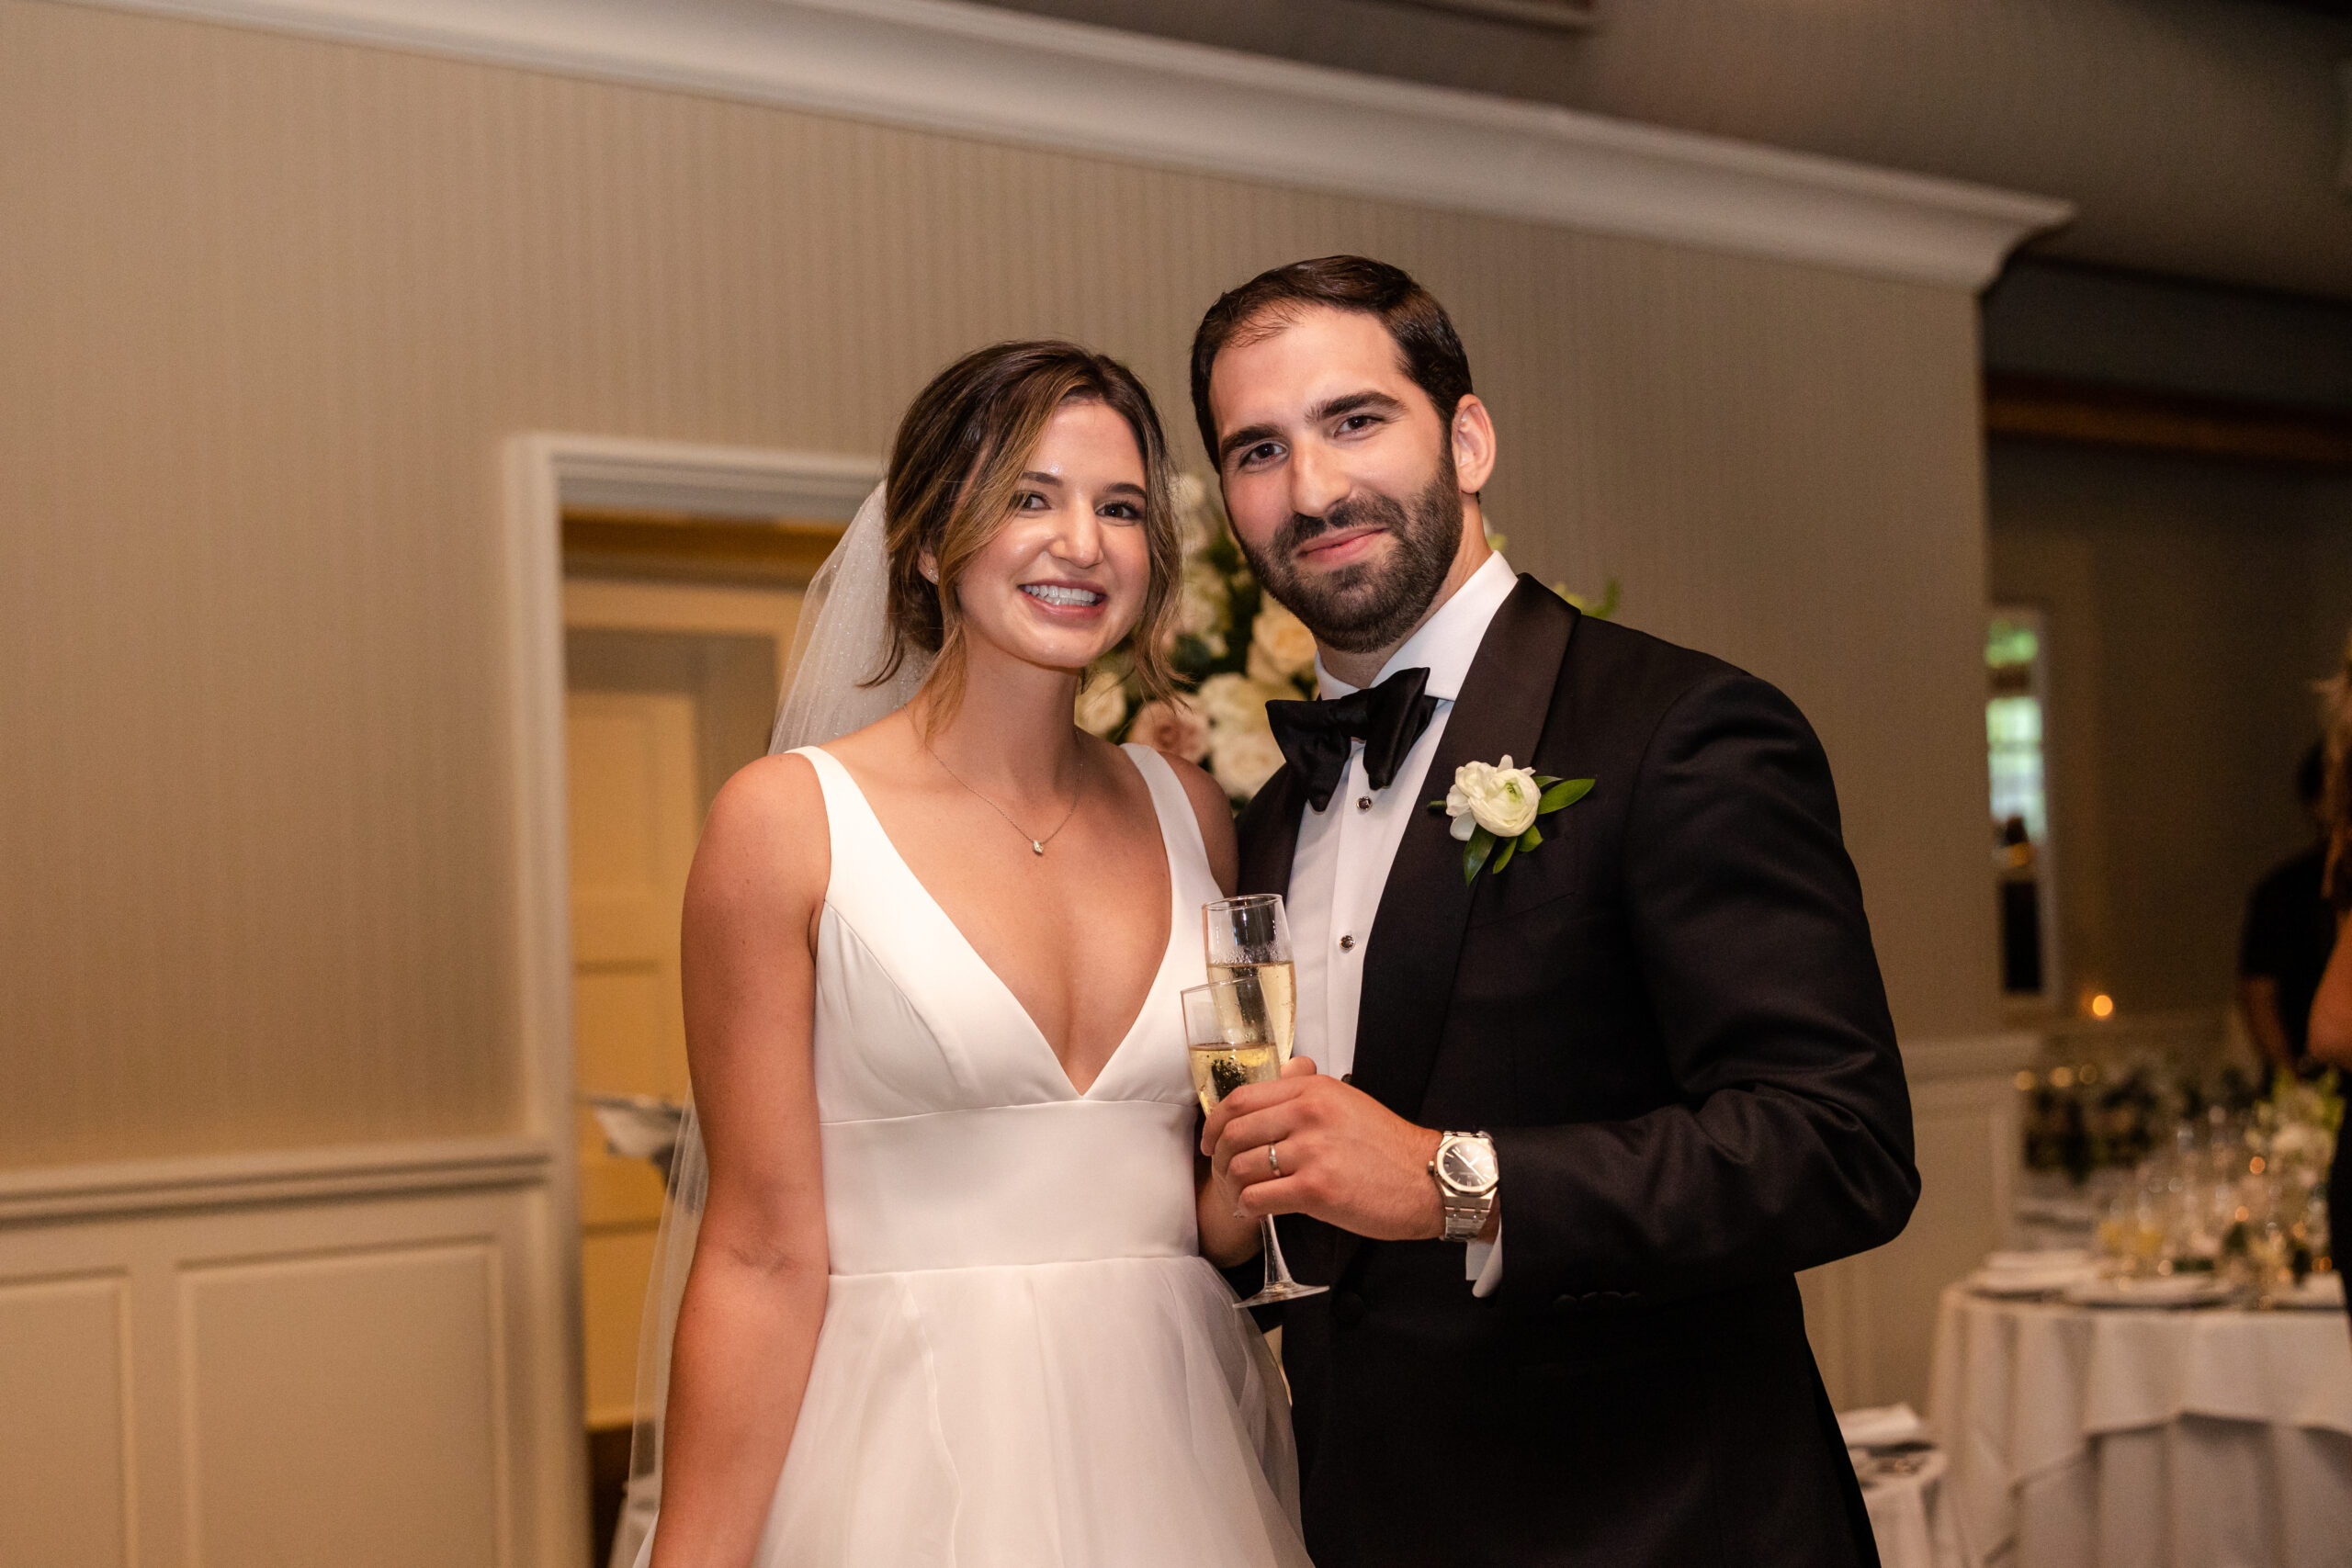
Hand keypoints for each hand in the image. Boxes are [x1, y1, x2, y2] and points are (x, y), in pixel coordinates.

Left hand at [1200, 1056, 1444, 1240]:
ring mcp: (1311, 1151)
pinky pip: (1258, 1198)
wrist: (1428, 1180)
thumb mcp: (1348, 1101)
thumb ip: (1309, 1089)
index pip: (1240, 1099)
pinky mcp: (1316, 1189)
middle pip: (1233, 1133)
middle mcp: (1307, 1114)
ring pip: (1241, 1168)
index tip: (1211, 1142)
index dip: (1214, 1124)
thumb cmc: (1389, 1147)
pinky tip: (1254, 1213)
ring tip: (1241, 1198)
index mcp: (1312, 1090)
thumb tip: (1283, 1073)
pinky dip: (1247, 1209)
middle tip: (1224, 1176)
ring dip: (1233, 1188)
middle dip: (1219, 1160)